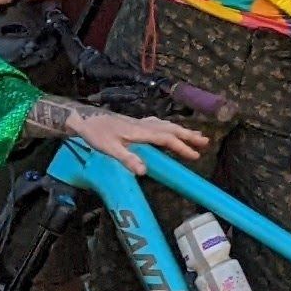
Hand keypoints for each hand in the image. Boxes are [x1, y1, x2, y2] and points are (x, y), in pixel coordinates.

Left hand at [56, 103, 206, 174]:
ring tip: (196, 136)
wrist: (84, 119)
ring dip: (181, 130)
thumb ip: (126, 158)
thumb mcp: (108, 149)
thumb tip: (144, 171)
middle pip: (170, 129)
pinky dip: (169, 126)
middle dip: (188, 135)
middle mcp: (142, 125)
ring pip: (165, 125)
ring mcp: (139, 123)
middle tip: (206, 142)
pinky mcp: (134, 123)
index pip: (166, 139)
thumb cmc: (95, 134)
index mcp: (139, 132)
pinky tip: (170, 128)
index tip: (196, 155)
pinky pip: (158, 123)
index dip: (181, 146)